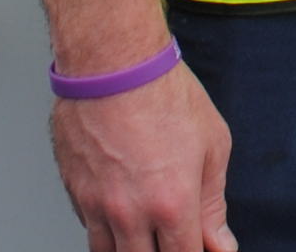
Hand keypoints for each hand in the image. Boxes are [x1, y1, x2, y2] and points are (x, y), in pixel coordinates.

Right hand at [48, 61, 237, 251]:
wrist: (112, 62)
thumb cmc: (163, 92)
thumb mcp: (212, 144)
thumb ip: (215, 203)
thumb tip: (221, 244)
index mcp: (172, 204)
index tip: (200, 247)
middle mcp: (130, 213)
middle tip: (172, 234)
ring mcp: (97, 205)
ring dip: (131, 248)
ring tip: (147, 230)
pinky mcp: (75, 191)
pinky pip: (90, 229)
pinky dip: (107, 229)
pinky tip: (122, 210)